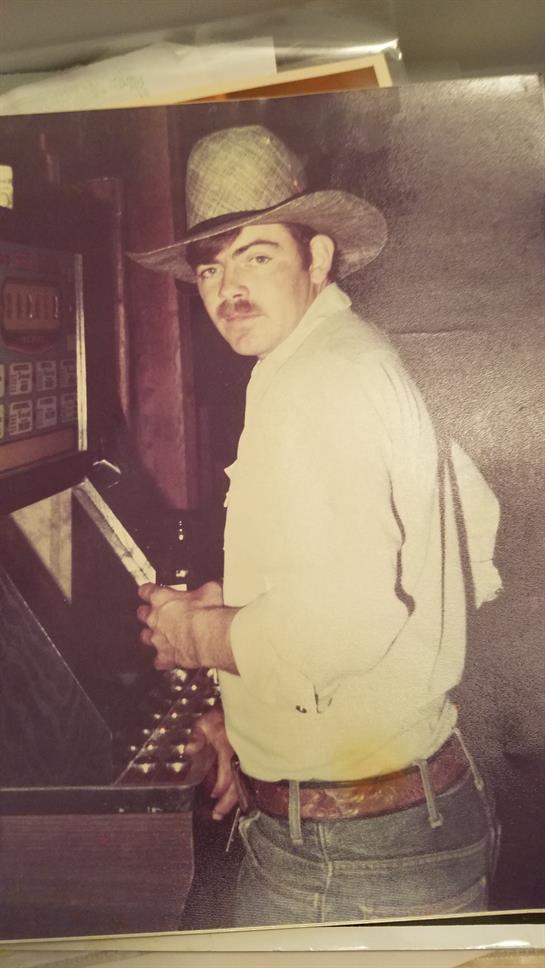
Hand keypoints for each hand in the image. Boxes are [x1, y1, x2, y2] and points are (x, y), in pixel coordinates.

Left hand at [137, 581, 237, 672]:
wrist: (211, 636)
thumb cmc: (209, 612)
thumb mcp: (211, 589)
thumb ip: (204, 588)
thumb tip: (211, 587)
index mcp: (162, 598)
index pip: (146, 591)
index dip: (149, 591)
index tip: (153, 591)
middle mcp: (155, 618)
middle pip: (142, 614)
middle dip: (149, 613)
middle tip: (161, 613)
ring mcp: (158, 639)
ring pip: (146, 637)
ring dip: (153, 636)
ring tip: (164, 636)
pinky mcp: (165, 657)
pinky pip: (158, 661)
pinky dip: (163, 660)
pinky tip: (171, 659)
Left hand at [185, 706, 238, 820]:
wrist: (239, 711)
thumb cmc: (219, 719)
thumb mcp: (203, 723)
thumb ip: (196, 737)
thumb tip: (188, 750)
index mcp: (228, 745)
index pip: (227, 770)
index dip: (221, 785)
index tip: (213, 795)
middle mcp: (240, 753)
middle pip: (238, 781)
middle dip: (228, 800)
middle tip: (217, 815)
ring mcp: (246, 757)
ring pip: (244, 781)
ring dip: (234, 799)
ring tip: (222, 813)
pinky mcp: (249, 760)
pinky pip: (246, 778)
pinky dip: (240, 791)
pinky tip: (233, 801)